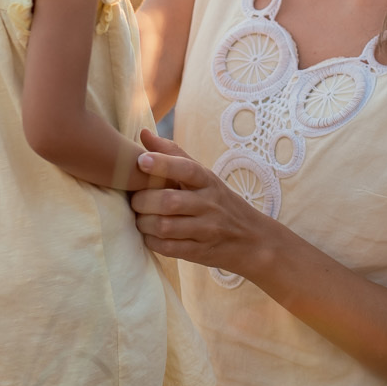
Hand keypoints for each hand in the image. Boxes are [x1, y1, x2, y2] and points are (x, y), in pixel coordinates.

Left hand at [130, 129, 275, 276]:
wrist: (252, 239)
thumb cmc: (218, 202)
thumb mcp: (204, 177)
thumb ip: (173, 155)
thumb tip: (143, 133)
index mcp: (208, 181)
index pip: (187, 169)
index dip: (163, 164)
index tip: (141, 161)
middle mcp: (209, 204)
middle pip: (169, 201)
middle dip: (142, 201)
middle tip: (134, 200)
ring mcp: (206, 230)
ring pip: (165, 226)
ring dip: (144, 222)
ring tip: (140, 218)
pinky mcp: (199, 252)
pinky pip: (167, 247)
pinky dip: (151, 240)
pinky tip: (150, 235)